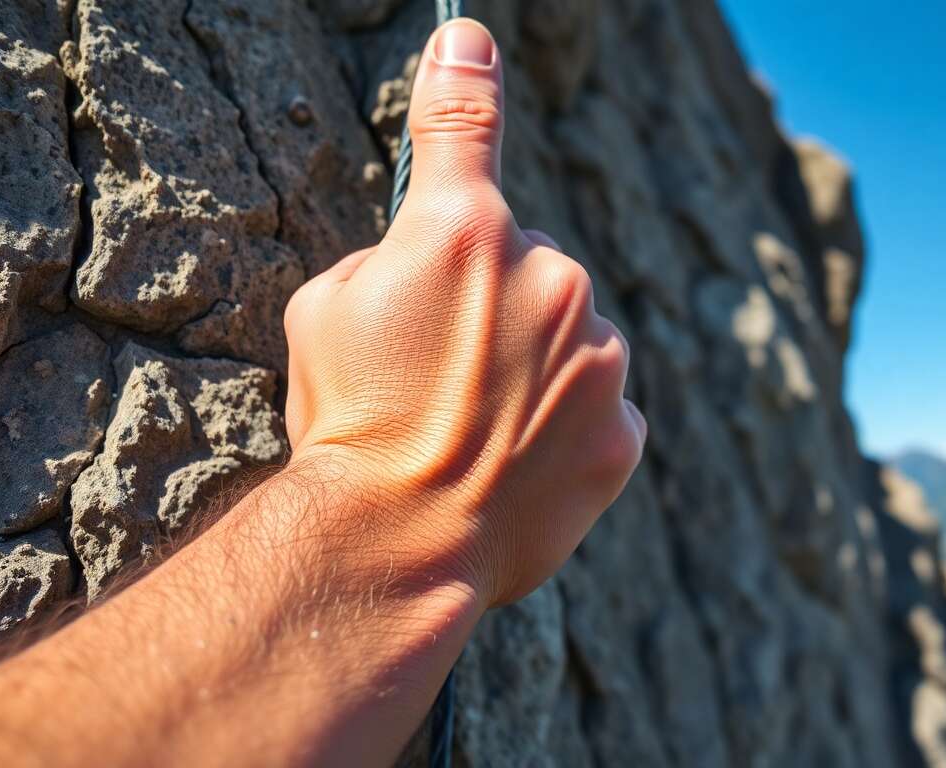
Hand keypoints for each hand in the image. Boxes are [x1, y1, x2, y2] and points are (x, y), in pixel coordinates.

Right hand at [281, 19, 644, 607]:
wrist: (396, 541)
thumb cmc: (347, 426)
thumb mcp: (322, 315)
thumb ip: (383, 262)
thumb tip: (419, 255)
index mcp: (462, 235)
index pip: (464, 130)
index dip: (462, 79)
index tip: (468, 42)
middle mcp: (549, 277)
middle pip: (528, 264)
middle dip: (492, 301)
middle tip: (438, 371)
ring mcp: (599, 354)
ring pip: (572, 334)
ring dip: (535, 362)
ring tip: (475, 427)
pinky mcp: (623, 428)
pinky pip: (598, 402)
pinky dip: (566, 421)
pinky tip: (516, 460)